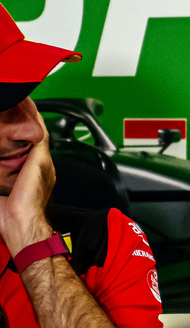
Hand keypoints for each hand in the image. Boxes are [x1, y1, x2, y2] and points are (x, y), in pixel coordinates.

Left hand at [0, 111, 55, 253]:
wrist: (21, 225)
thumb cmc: (9, 217)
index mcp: (32, 176)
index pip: (28, 148)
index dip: (20, 133)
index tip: (11, 122)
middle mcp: (41, 168)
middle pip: (34, 137)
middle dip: (25, 121)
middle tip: (16, 106)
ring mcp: (43, 164)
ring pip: (37, 133)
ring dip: (30, 118)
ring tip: (21, 102)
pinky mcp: (40, 160)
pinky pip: (39, 134)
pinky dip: (34, 120)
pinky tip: (27, 108)